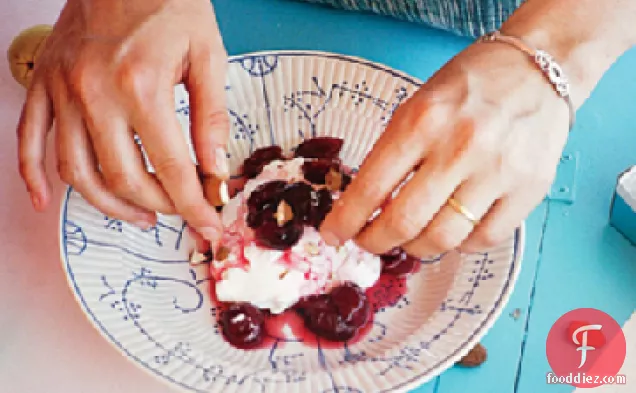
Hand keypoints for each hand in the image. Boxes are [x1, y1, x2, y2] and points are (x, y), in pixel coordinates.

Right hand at [17, 0, 228, 240]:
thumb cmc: (170, 2)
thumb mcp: (207, 55)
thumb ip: (212, 118)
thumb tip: (215, 170)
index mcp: (141, 85)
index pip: (170, 167)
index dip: (193, 205)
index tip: (209, 228)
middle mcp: (94, 93)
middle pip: (122, 177)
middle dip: (158, 206)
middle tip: (179, 210)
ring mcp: (61, 90)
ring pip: (75, 171)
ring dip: (108, 204)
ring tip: (139, 215)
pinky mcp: (43, 83)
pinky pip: (28, 141)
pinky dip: (34, 177)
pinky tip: (46, 201)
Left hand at [320, 40, 569, 256]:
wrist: (538, 69)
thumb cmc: (470, 86)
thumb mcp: (417, 106)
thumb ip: (392, 153)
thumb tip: (365, 205)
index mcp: (422, 122)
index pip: (371, 187)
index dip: (346, 221)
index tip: (332, 235)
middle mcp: (459, 148)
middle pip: (404, 222)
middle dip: (375, 242)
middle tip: (368, 242)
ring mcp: (498, 172)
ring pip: (443, 239)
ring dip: (416, 248)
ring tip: (409, 239)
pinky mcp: (529, 190)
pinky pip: (484, 240)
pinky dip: (459, 245)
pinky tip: (451, 231)